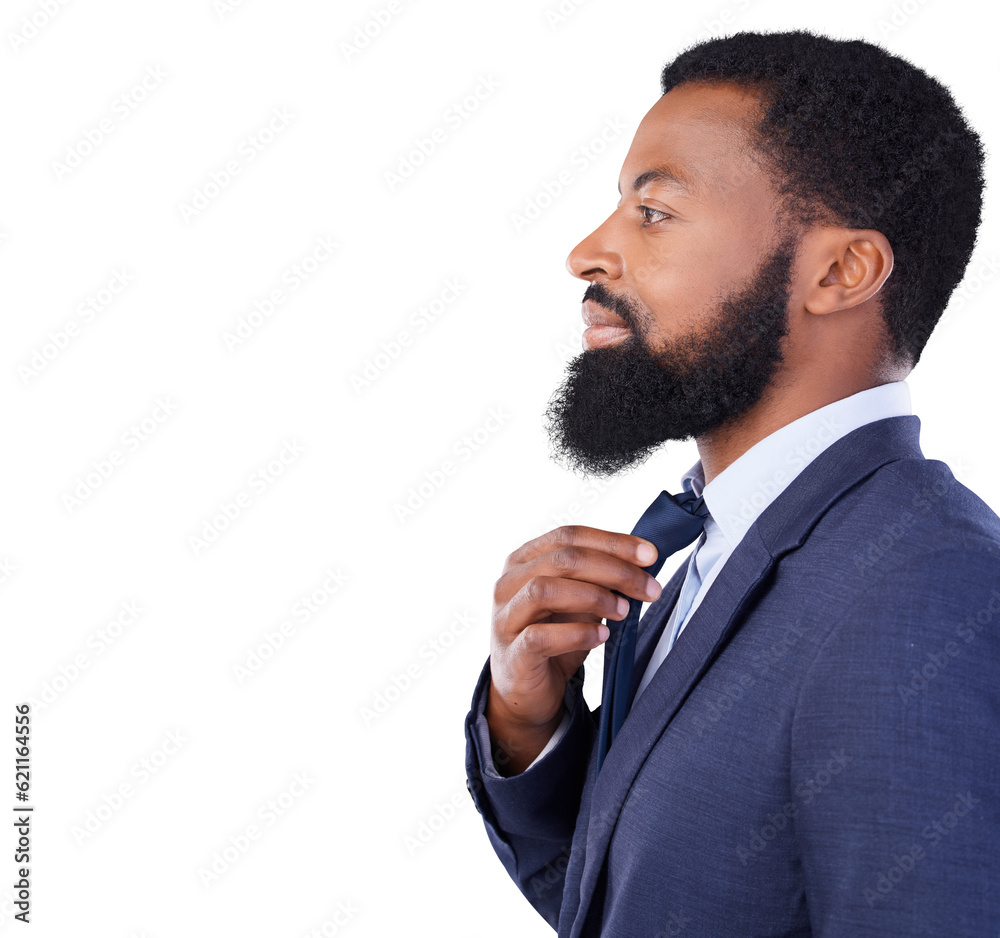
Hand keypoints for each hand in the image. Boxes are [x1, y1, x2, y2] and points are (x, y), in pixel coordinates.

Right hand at [486, 525, 661, 773]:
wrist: (526, 690)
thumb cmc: (554, 637)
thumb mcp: (579, 602)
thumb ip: (599, 579)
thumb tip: (642, 560)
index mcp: (523, 561)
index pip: (569, 536)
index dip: (612, 542)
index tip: (650, 555)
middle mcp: (508, 583)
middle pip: (562, 559)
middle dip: (614, 570)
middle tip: (649, 588)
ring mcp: (505, 618)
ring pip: (544, 590)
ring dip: (593, 596)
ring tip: (624, 610)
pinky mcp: (511, 654)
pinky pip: (540, 637)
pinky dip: (577, 633)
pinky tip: (602, 635)